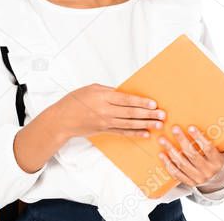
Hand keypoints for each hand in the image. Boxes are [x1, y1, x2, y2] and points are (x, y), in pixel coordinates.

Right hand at [50, 83, 164, 139]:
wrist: (61, 119)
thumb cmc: (75, 101)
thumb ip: (110, 91)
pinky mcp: (104, 130)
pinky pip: (122, 133)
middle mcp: (105, 110)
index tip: (153, 103)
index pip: (126, 100)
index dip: (141, 102)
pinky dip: (135, 134)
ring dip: (145, 124)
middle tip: (162, 115)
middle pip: (131, 113)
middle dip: (148, 114)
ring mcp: (105, 122)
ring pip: (129, 124)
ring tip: (158, 125)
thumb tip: (126, 94)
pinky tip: (145, 134)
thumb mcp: (92, 89)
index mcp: (103, 97)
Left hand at [158, 126, 223, 192]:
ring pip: (181, 163)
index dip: (200, 138)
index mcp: (218, 162)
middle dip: (182, 141)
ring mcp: (196, 177)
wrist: (219, 184)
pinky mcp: (188, 181)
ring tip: (163, 139)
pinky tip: (162, 154)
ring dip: (171, 151)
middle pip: (192, 155)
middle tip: (174, 128)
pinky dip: (168, 164)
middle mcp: (207, 170)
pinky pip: (176, 174)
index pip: (208, 149)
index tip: (191, 127)